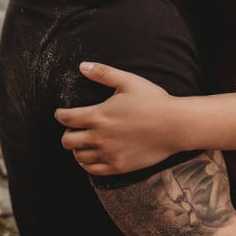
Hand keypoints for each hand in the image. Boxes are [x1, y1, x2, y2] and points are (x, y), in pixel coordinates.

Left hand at [57, 62, 177, 175]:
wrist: (175, 126)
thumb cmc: (154, 101)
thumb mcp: (128, 81)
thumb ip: (103, 73)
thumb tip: (82, 66)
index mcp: (99, 115)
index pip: (66, 119)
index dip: (60, 115)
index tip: (62, 113)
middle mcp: (100, 137)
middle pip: (67, 141)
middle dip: (67, 133)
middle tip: (74, 129)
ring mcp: (108, 154)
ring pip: (79, 156)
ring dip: (77, 149)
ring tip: (84, 142)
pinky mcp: (118, 166)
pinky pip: (92, 170)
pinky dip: (87, 163)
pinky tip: (93, 156)